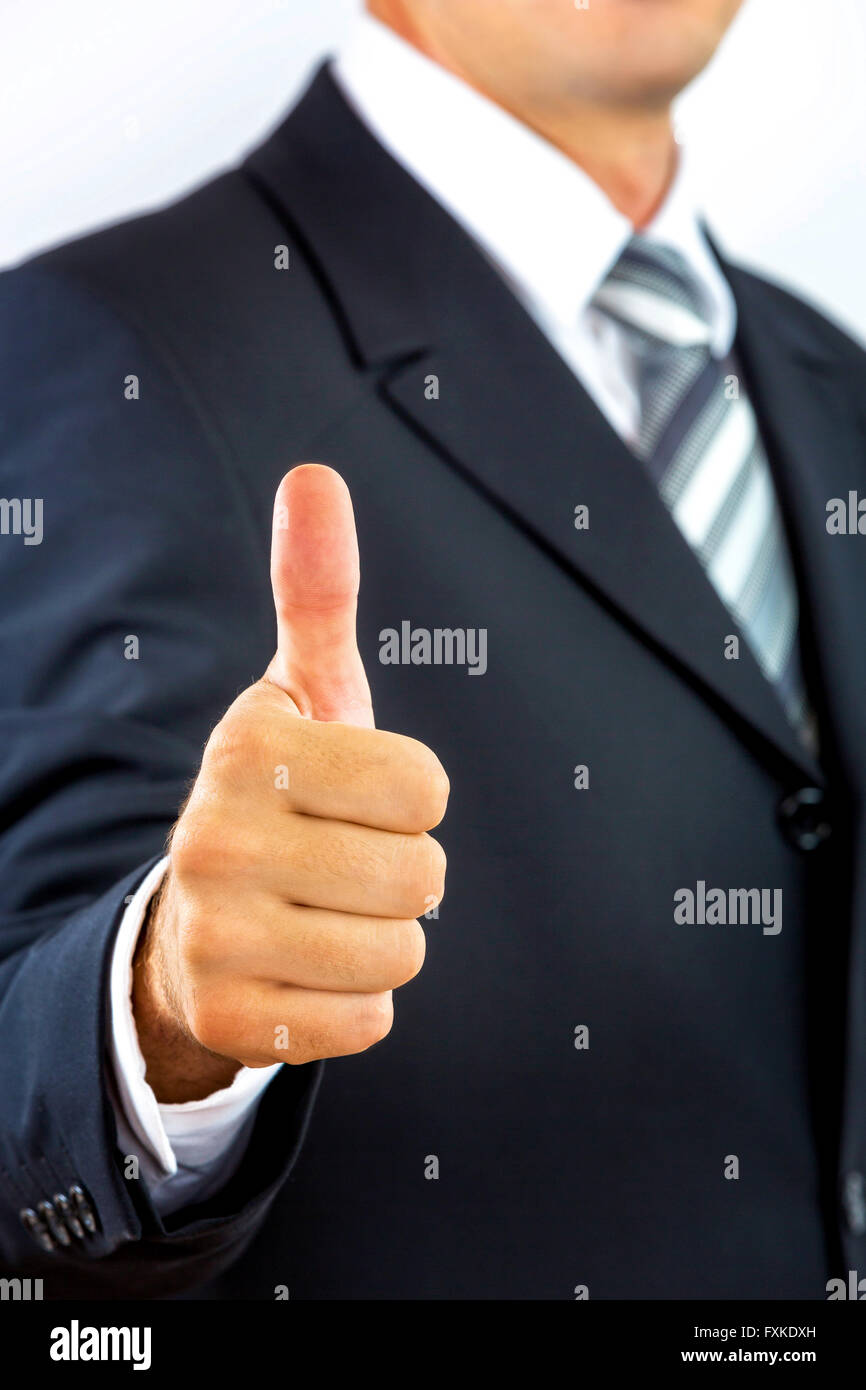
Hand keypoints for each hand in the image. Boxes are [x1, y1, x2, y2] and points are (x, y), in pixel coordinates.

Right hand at [132, 465, 448, 1101]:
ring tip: (325, 915)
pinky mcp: (232, 1022)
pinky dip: (357, 1002)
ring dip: (384, 938)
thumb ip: (318, 591)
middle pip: (422, 876)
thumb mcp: (302, 694)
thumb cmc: (281, 796)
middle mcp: (214, 839)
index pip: (425, 786)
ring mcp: (216, 937)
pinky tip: (306, 971)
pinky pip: (370, 1021)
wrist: (197, 922)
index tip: (355, 797)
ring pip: (401, 952)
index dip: (410, 797)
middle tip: (344, 863)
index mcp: (247, 746)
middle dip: (405, 874)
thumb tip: (314, 475)